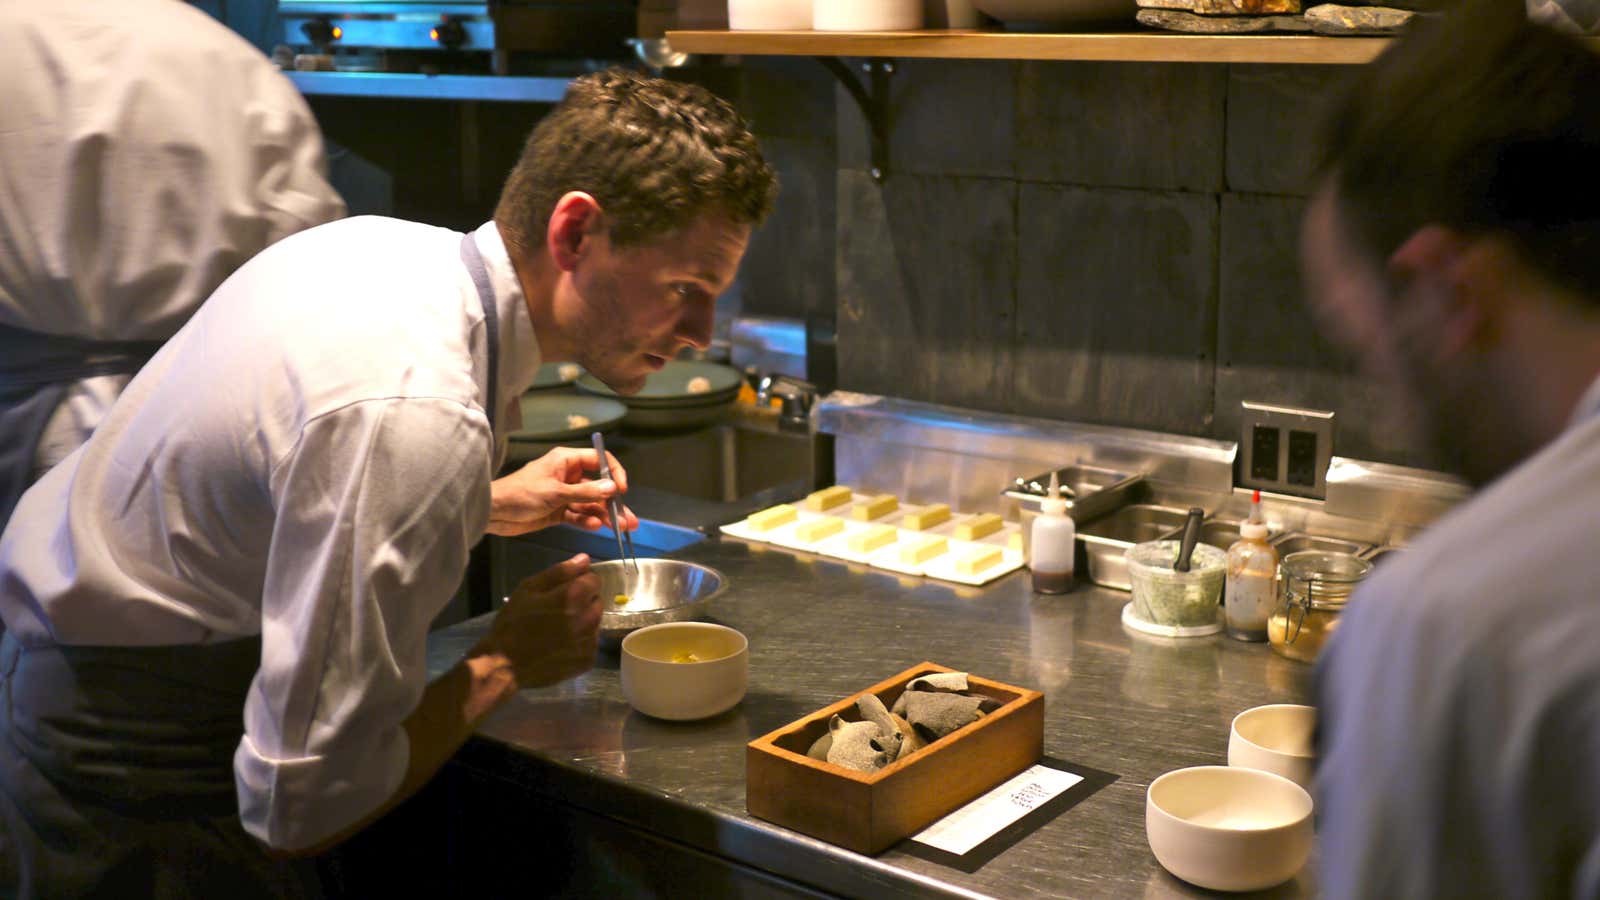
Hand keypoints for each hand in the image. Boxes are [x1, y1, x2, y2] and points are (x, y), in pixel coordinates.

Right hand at [469, 554, 600, 689]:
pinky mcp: (588, 660)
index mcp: (573, 596)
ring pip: (595, 622)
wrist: (504, 665)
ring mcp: (589, 641)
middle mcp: (587, 618)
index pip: (594, 580)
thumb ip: (560, 571)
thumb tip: (584, 559)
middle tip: (558, 611)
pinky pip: (591, 642)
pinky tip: (561, 645)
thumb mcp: (528, 589)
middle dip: (582, 602)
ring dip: (583, 621)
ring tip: (558, 629)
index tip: (563, 591)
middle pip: (597, 601)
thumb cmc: (513, 623)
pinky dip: (581, 641)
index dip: (579, 582)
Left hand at [486, 447, 639, 536]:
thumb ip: (585, 492)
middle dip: (613, 503)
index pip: (599, 461)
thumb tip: (613, 489)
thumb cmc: (521, 494)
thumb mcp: (555, 493)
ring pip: (590, 504)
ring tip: (620, 528)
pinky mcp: (558, 511)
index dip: (613, 474)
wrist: (493, 513)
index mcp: (566, 461)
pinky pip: (578, 515)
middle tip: (629, 519)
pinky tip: (595, 527)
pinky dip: (586, 521)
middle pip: (598, 486)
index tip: (622, 490)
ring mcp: (563, 494)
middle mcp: (568, 475)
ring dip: (604, 515)